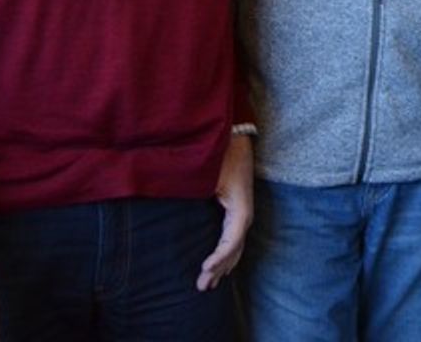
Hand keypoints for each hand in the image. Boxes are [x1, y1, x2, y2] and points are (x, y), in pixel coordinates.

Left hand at [196, 133, 253, 290]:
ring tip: (210, 282)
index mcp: (240, 208)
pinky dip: (227, 254)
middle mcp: (245, 212)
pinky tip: (220, 262)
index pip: (232, 242)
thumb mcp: (208, 176)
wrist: (235, 134)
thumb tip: (175, 218)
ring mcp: (243, 210)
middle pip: (235, 249)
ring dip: (224, 265)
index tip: (203, 269)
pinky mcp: (238, 208)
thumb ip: (196, 196)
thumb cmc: (221, 153)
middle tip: (201, 286)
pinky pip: (234, 237)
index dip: (219, 258)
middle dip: (219, 269)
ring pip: (236, 246)